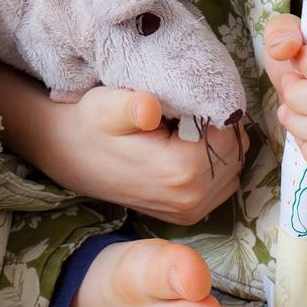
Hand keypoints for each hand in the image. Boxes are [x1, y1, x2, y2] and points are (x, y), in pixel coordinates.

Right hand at [0, 51, 246, 223]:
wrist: (70, 154)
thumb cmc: (90, 122)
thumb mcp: (105, 105)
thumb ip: (131, 106)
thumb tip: (150, 109)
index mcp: (179, 172)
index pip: (230, 129)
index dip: (216, 104)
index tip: (191, 91)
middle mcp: (192, 199)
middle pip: (236, 149)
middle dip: (221, 123)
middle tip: (188, 104)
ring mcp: (191, 212)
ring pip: (233, 165)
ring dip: (220, 141)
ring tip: (187, 122)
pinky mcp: (189, 214)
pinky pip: (224, 181)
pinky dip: (215, 160)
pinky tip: (188, 142)